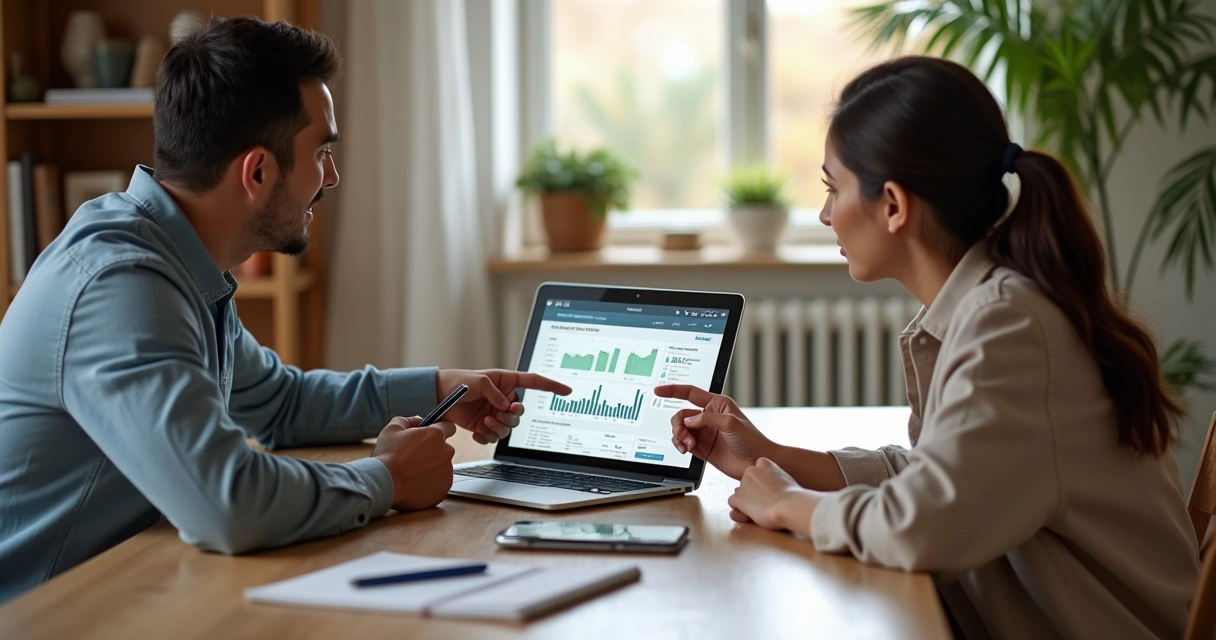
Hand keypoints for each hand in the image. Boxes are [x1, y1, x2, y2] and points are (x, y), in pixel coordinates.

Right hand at [371, 416, 455, 510]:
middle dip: (433, 451)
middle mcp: (446, 452)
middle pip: (444, 449)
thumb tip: (417, 421)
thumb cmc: (387, 456)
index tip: (431, 437)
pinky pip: (440, 483)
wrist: (383, 484)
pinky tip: (416, 483)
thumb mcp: (392, 429)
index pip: (448, 427)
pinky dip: (431, 483)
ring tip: (413, 473)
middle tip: (414, 458)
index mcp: (435, 435)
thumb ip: (408, 420)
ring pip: (443, 467)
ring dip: (432, 468)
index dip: (439, 430)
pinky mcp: (444, 488)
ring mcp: (446, 472)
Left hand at [436, 369, 571, 443]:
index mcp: (506, 382)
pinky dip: (486, 437)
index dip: (551, 386)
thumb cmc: (457, 382)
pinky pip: (494, 438)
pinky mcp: (484, 426)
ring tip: (483, 422)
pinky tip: (476, 431)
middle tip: (497, 414)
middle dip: (510, 418)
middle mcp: (503, 399)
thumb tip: (506, 405)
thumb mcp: (478, 380)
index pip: (534, 383)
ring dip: (498, 428)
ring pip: (508, 429)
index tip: (567, 391)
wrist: (437, 397)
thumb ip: (494, 392)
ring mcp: (495, 413)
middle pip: (520, 414)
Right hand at [654, 384, 776, 479]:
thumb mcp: (731, 423)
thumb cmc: (752, 440)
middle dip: (678, 424)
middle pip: (681, 414)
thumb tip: (688, 421)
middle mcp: (708, 417)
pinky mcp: (702, 447)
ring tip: (687, 446)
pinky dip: (681, 445)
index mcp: (716, 404)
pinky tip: (687, 450)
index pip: (690, 393)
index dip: (673, 390)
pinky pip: (683, 443)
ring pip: (680, 429)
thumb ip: (707, 419)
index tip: (658, 391)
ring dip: (679, 436)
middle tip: (683, 435)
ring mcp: (704, 432)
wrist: (756, 463)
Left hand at [728, 458, 818, 534]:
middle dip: (752, 492)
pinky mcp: (738, 498)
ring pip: (739, 493)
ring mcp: (743, 484)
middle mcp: (750, 471)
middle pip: (746, 483)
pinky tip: (750, 514)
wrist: (791, 505)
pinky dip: (739, 509)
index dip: (760, 482)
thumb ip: (773, 479)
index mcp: (764, 464)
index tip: (769, 490)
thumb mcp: (785, 479)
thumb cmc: (793, 496)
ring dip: (746, 501)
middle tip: (766, 502)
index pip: (755, 470)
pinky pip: (732, 502)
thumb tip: (767, 489)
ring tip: (760, 510)